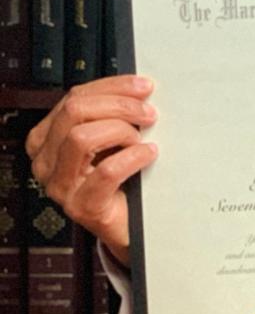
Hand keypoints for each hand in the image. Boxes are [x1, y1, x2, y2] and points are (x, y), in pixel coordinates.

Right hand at [25, 75, 158, 266]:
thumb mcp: (108, 140)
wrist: (129, 226)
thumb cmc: (120, 180)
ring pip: (82, 138)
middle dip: (118, 106)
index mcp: (47, 139)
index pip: (73, 98)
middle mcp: (46, 161)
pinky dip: (132, 158)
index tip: (143, 87)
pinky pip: (107, 172)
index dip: (111, 87)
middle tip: (148, 113)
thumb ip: (110, 114)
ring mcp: (60, 187)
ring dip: (121, 132)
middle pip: (75, 112)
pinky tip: (147, 155)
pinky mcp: (82, 207)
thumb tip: (137, 88)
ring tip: (141, 140)